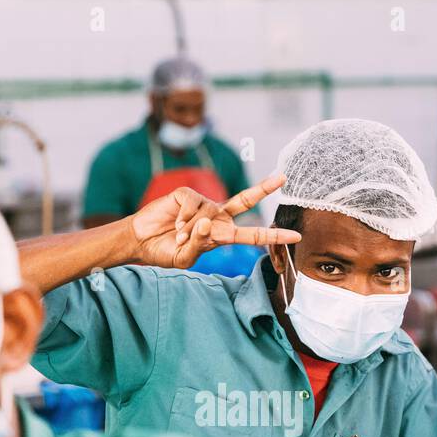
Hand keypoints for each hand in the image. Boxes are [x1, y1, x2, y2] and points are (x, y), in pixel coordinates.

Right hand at [128, 174, 299, 267]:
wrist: (141, 241)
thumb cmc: (164, 252)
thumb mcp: (185, 258)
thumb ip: (200, 245)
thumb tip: (206, 223)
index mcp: (221, 235)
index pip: (252, 235)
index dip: (273, 235)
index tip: (295, 235)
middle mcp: (216, 217)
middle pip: (244, 200)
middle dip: (263, 188)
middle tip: (283, 178)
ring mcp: (202, 204)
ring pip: (208, 212)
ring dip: (192, 230)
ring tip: (179, 236)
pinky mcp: (187, 194)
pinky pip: (192, 204)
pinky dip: (184, 217)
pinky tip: (175, 223)